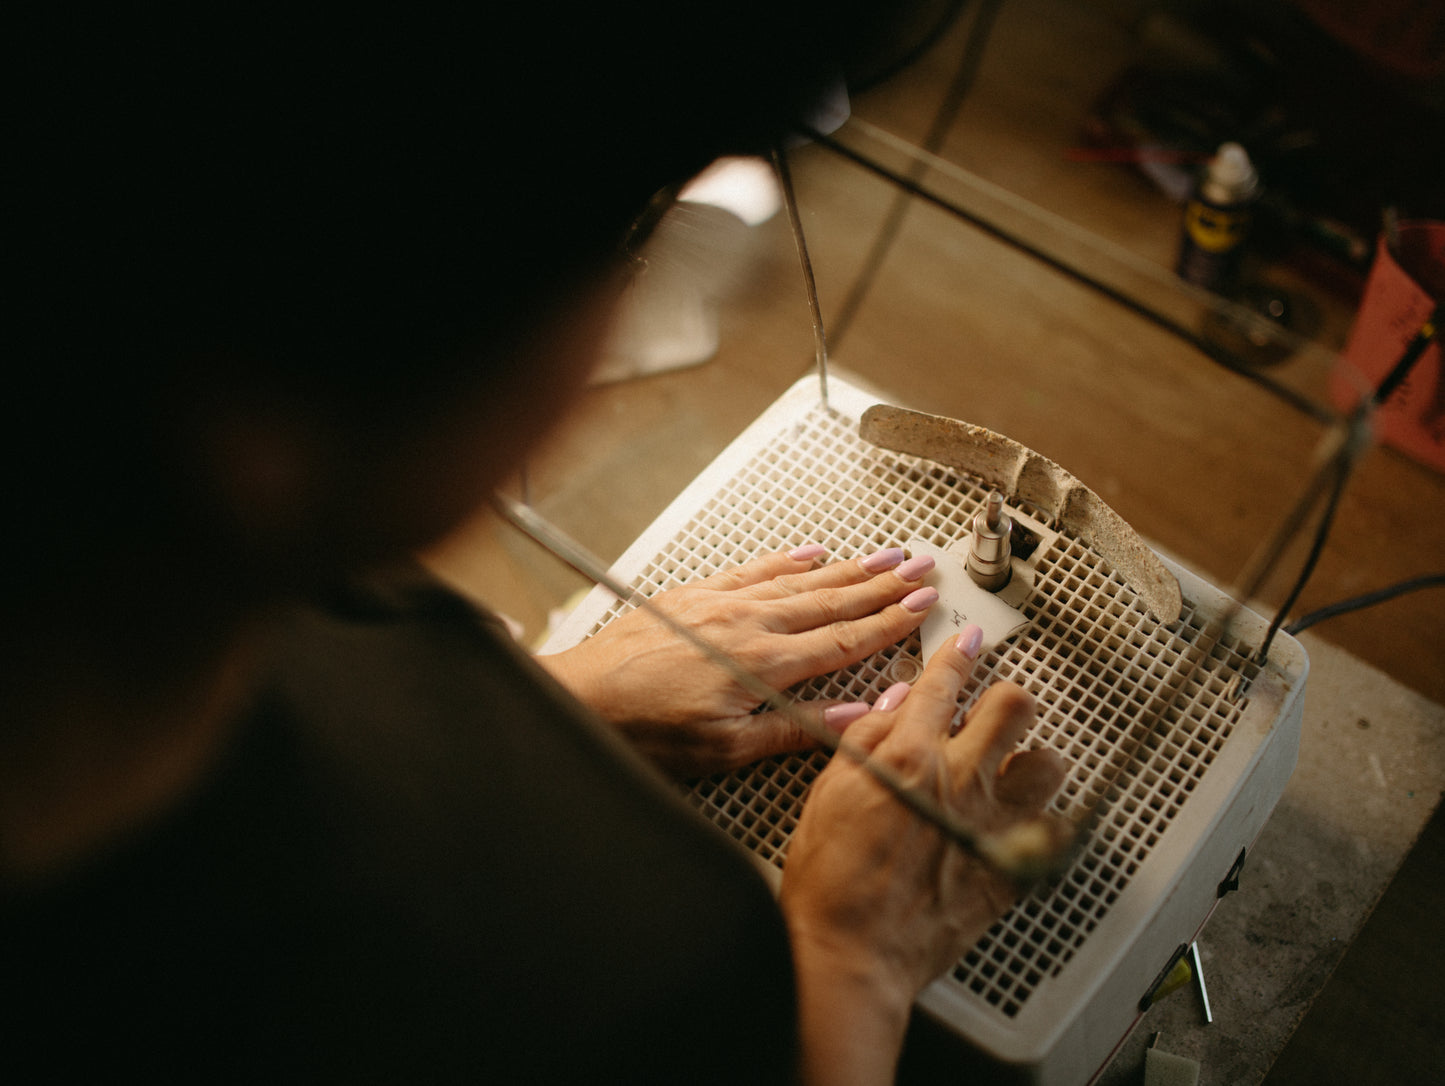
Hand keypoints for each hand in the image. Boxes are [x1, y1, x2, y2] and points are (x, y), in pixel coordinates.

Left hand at [537, 545, 939, 776]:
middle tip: (922, 567)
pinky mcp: (693, 595)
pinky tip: (809, 551)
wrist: (581, 701)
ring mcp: (719, 602)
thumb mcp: (726, 750)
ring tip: (884, 554)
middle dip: (882, 583)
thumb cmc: (645, 731)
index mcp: (762, 664)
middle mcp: (746, 623)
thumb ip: (795, 728)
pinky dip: (787, 560)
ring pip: (798, 578)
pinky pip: (753, 569)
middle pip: (831, 598)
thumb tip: (857, 717)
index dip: (889, 622)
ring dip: (846, 566)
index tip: (924, 607)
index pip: (843, 639)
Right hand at [779, 627, 1066, 1085]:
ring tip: (1013, 772)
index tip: (971, 642)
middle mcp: (961, 783)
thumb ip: (868, 739)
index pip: (944, 684)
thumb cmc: (830, 883)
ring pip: (1048, 765)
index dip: (959, 655)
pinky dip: (1038, 822)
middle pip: (1014, 708)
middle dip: (1006, 699)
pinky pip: (1051, 830)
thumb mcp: (828, 792)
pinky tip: (1018, 827)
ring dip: (1033, 761)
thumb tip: (898, 704)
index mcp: (910, 757)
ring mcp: (993, 827)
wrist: (851, 955)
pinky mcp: (1012, 870)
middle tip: (994, 711)